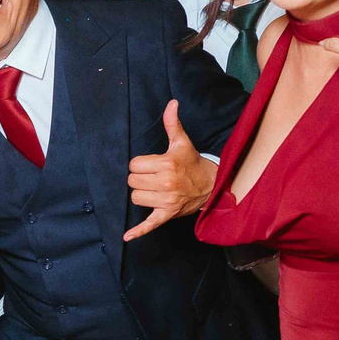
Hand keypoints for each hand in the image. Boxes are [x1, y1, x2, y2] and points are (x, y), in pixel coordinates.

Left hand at [126, 99, 212, 240]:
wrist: (211, 185)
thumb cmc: (192, 162)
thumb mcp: (182, 142)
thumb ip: (172, 123)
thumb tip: (171, 103)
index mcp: (166, 164)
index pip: (133, 165)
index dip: (139, 164)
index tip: (150, 164)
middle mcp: (165, 184)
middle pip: (132, 182)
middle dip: (139, 178)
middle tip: (152, 176)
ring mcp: (166, 201)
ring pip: (136, 198)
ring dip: (141, 194)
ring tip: (153, 188)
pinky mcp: (167, 215)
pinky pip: (149, 225)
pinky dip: (138, 231)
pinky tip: (127, 236)